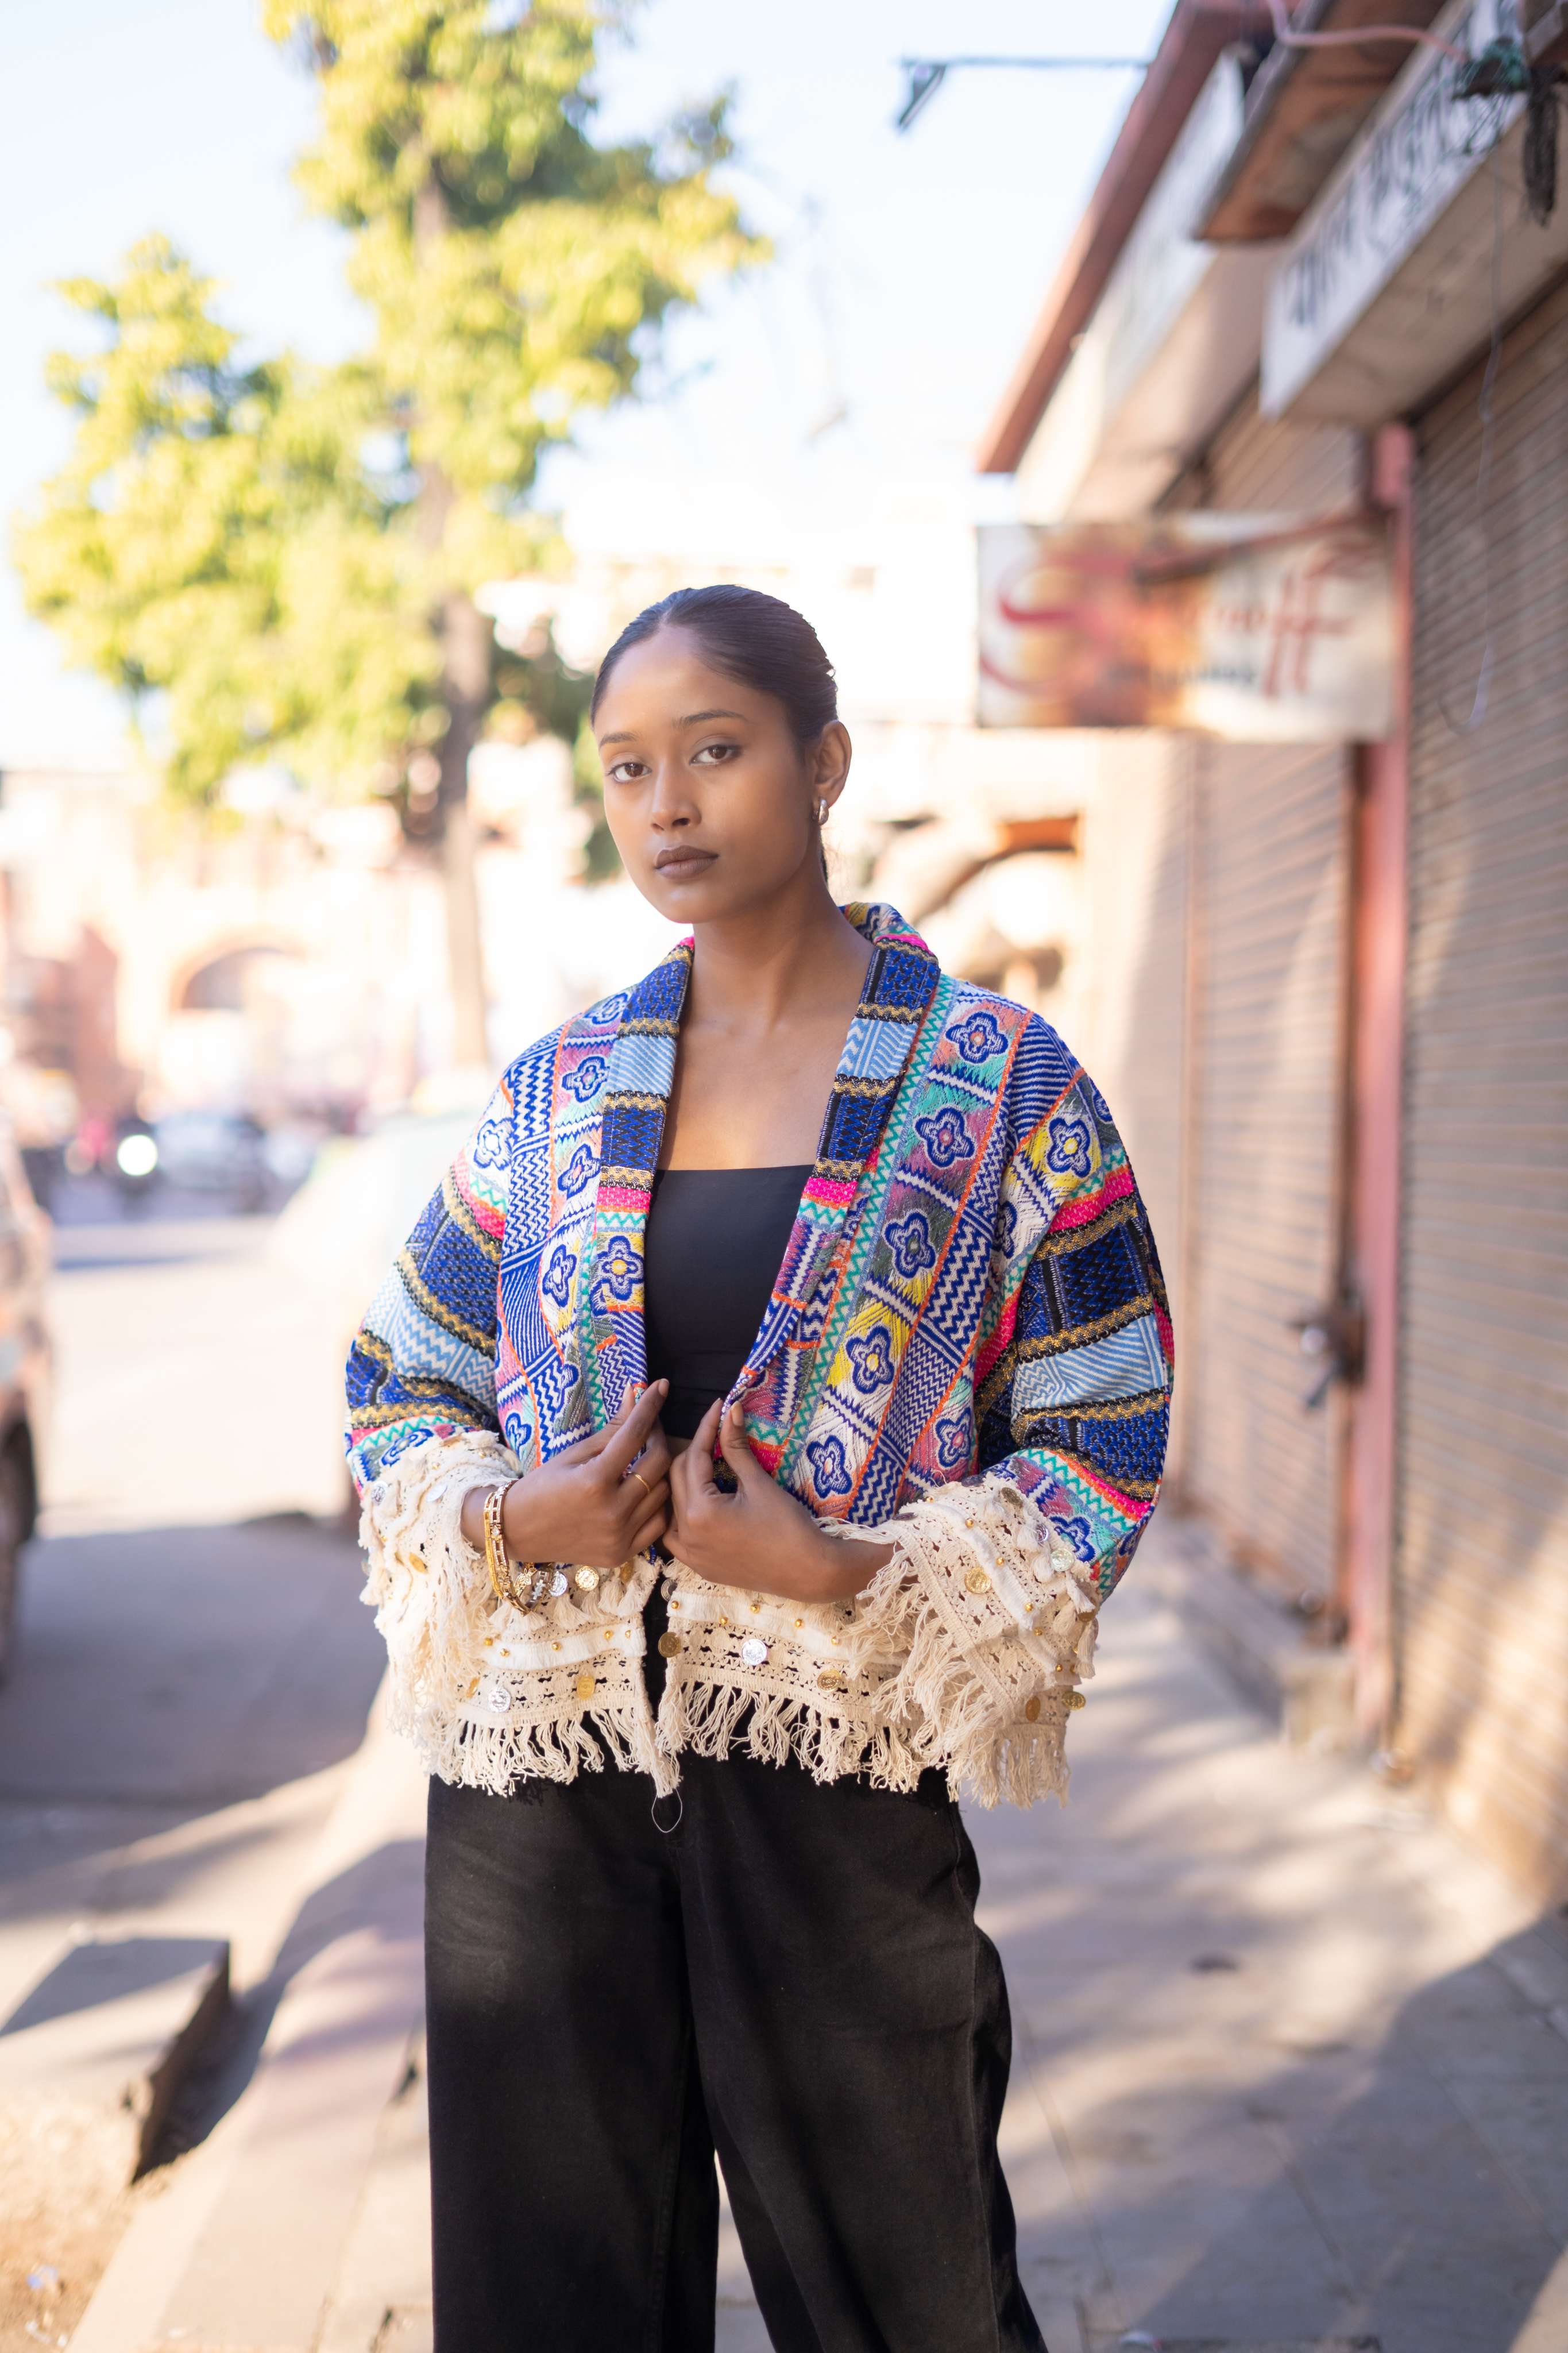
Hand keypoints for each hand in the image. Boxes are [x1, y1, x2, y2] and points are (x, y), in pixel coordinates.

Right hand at [461, 1381, 671, 1569]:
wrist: (518, 1531)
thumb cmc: (543, 1486)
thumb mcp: (574, 1454)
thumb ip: (611, 1429)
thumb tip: (636, 1394)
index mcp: (594, 1481)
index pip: (634, 1434)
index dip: (650, 1406)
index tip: (661, 1387)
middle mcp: (612, 1511)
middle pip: (658, 1464)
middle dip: (658, 1437)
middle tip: (650, 1427)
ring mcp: (620, 1536)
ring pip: (663, 1493)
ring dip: (658, 1471)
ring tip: (644, 1459)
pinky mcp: (623, 1553)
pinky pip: (658, 1523)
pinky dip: (655, 1504)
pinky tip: (643, 1491)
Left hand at [666, 1397, 892, 1604]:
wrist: (806, 1572)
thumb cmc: (788, 1526)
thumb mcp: (759, 1484)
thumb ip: (736, 1448)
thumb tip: (731, 1410)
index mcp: (700, 1511)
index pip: (694, 1457)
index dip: (706, 1428)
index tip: (717, 1407)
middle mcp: (685, 1534)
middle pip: (678, 1478)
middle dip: (695, 1451)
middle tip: (715, 1432)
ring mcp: (689, 1554)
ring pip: (672, 1505)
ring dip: (684, 1482)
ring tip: (705, 1463)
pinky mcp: (698, 1566)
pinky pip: (676, 1534)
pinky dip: (682, 1514)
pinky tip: (698, 1502)